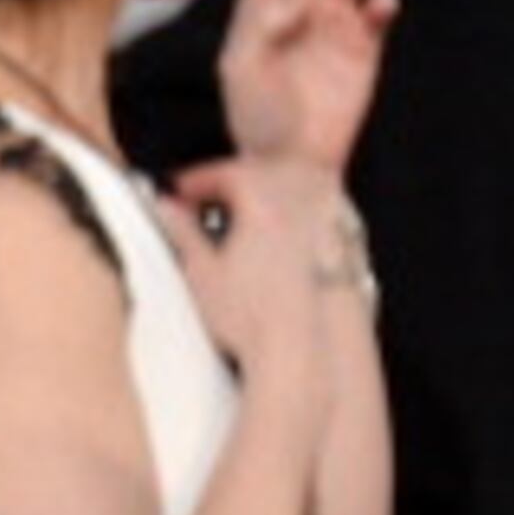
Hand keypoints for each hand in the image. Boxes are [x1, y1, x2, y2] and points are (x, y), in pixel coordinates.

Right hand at [160, 154, 346, 378]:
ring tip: (244, 213)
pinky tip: (281, 232)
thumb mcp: (201, 273)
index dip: (197, 180)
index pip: (226, 171)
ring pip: (297, 179)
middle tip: (206, 202)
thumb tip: (167, 210)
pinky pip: (320, 202)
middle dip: (232, 180)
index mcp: (264, 199)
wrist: (305, 345)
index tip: (181, 192)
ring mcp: (330, 214)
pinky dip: (298, 205)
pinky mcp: (346, 236)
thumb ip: (182, 233)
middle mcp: (302, 198)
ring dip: (268, 187)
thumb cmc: (256, 317)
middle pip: (264, 169)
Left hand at [219, 0, 395, 173]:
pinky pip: (377, 8)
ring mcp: (330, 27)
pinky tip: (379, 3)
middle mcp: (295, 13)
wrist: (290, 162)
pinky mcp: (361, 47)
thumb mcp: (242, 70)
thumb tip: (293, 0)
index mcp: (260, 12)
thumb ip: (260, 29)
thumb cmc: (256, 119)